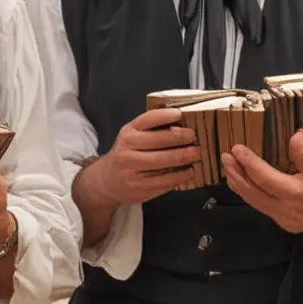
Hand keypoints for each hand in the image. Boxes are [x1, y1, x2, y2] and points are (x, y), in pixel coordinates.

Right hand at [84, 108, 201, 207]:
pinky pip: (164, 181)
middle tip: (194, 138)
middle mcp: (127, 152)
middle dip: (180, 139)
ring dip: (183, 159)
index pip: (146, 120)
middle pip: (158, 142)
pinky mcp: (140, 189)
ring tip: (196, 155)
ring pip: (162, 163)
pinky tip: (188, 172)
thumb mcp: (131, 137)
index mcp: (127, 135)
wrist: (107, 181)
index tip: (179, 114)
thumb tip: (181, 126)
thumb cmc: (126, 155)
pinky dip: (180, 176)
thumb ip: (150, 130)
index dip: (164, 116)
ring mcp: (132, 172)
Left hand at [223, 129, 302, 232]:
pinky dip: (244, 191)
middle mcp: (292, 204)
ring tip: (227, 165)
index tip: (239, 148)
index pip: (282, 174)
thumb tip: (296, 135)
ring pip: (255, 198)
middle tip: (228, 155)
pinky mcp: (279, 220)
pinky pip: (257, 205)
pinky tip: (235, 180)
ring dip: (238, 181)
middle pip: (261, 188)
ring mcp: (283, 215)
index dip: (259, 161)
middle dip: (242, 170)